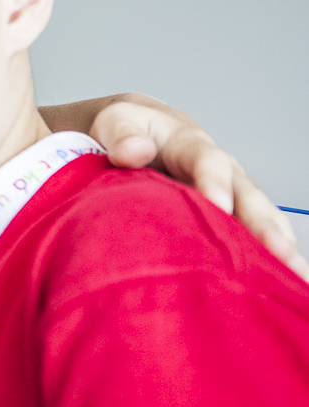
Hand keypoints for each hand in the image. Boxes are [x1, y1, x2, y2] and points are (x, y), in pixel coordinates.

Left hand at [88, 94, 304, 279]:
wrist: (135, 136)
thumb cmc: (126, 132)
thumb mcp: (116, 123)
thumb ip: (122, 136)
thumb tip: (134, 151)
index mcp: (190, 145)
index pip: (209, 162)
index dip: (215, 184)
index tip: (219, 207)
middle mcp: (220, 171)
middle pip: (248, 195)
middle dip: (264, 225)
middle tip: (279, 252)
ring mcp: (227, 195)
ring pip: (259, 219)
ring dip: (277, 248)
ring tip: (295, 276)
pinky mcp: (224, 218)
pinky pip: (249, 237)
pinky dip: (264, 260)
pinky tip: (280, 284)